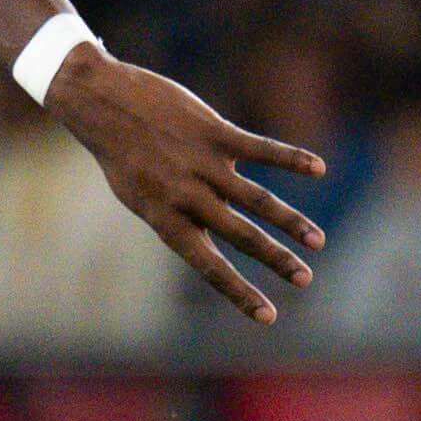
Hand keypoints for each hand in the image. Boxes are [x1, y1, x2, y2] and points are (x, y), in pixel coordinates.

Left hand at [43, 47, 327, 324]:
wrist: (101, 103)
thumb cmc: (124, 155)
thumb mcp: (141, 197)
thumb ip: (180, 216)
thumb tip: (218, 231)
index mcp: (166, 221)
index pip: (208, 266)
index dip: (239, 292)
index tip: (269, 317)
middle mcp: (186, 197)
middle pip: (241, 235)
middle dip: (276, 260)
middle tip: (307, 279)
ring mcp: (201, 165)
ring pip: (256, 199)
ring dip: (291, 222)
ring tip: (318, 241)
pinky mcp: (213, 133)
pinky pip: (260, 148)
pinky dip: (291, 159)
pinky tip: (319, 168)